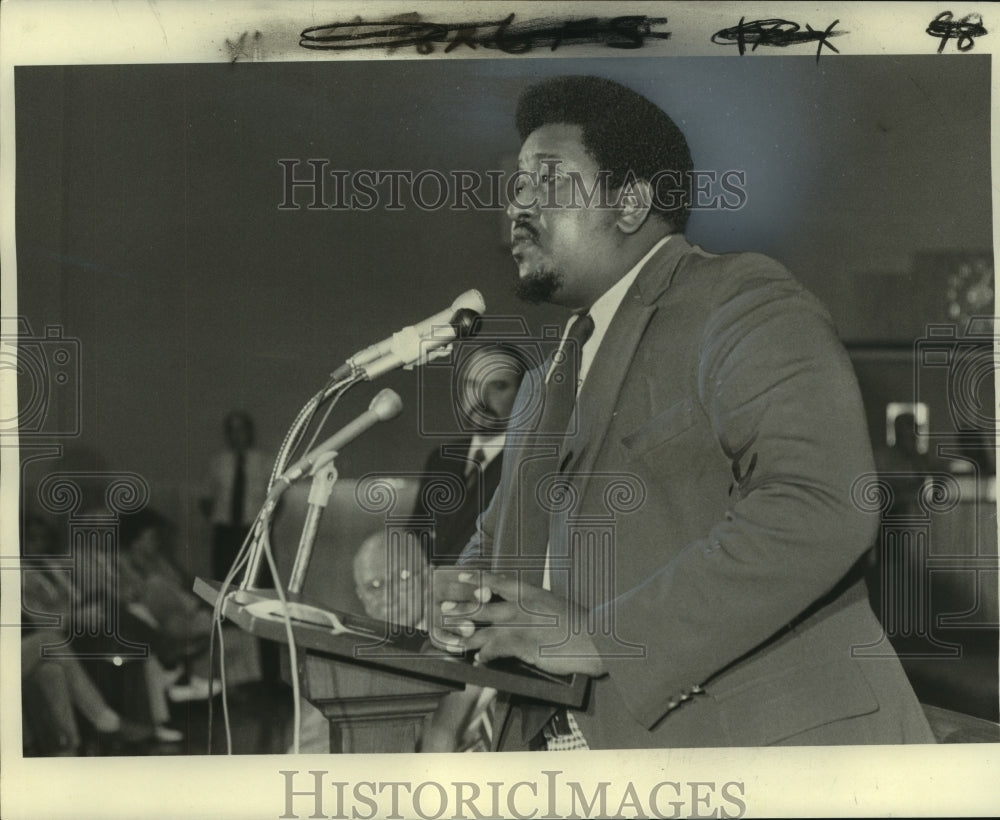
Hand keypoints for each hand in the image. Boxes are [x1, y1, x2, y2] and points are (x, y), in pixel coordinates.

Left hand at [430, 568, 606, 676]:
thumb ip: (535, 607)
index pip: (498, 581)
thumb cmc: (578, 624)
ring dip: (466, 636)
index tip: (462, 577)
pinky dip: (485, 656)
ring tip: (452, 640)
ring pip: (484, 629)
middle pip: (483, 605)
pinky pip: (496, 650)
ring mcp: (520, 625)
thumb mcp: (554, 606)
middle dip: (461, 608)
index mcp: (530, 593)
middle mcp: (521, 606)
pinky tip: (478, 662)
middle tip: (444, 609)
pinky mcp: (523, 645)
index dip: (477, 579)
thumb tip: (523, 610)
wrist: (594, 638)